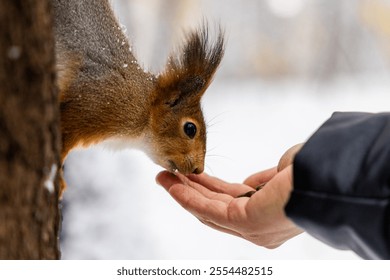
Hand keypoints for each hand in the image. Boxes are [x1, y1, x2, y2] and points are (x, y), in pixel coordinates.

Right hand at [156, 166, 302, 248]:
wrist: (332, 178)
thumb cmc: (313, 172)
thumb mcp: (282, 174)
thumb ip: (263, 181)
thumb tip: (249, 182)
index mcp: (266, 213)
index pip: (229, 203)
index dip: (208, 189)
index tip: (192, 176)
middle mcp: (257, 227)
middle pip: (214, 207)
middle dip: (190, 190)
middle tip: (168, 176)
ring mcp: (251, 228)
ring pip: (207, 210)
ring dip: (183, 192)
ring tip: (163, 178)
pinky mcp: (245, 223)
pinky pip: (209, 210)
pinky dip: (188, 197)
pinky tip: (173, 186)